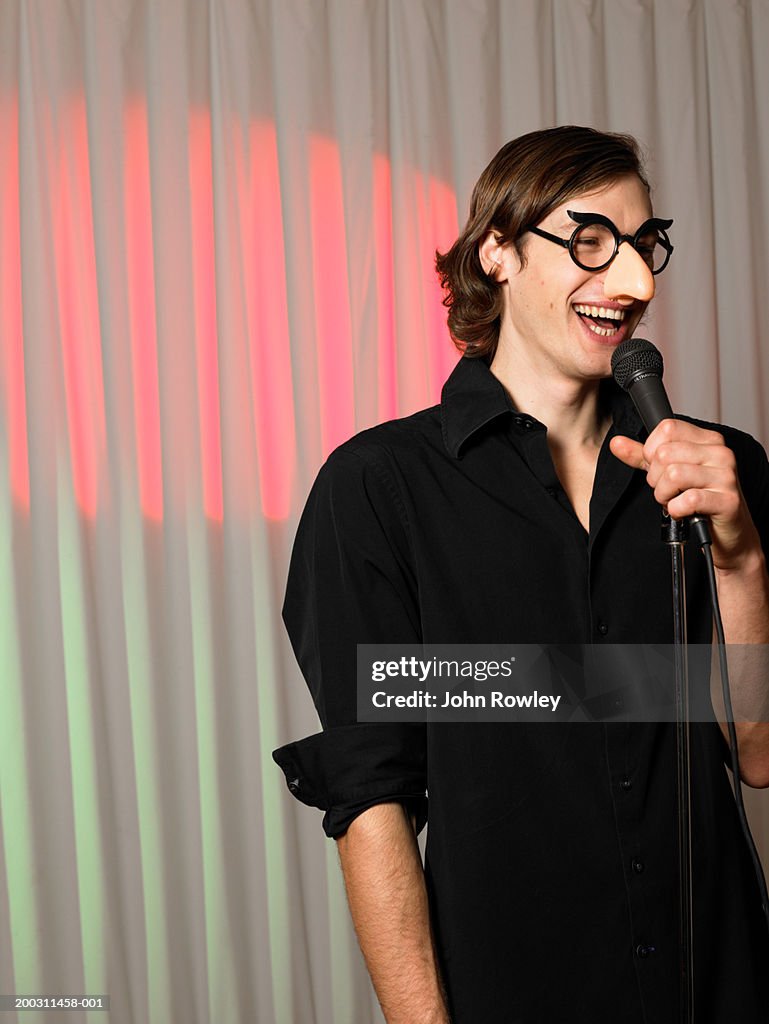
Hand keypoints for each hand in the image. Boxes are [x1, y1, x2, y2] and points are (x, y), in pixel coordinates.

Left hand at [610, 419, 762, 572]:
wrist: (727, 533)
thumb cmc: (699, 500)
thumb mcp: (667, 473)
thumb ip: (642, 457)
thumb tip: (616, 443)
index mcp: (707, 440)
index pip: (667, 428)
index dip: (651, 451)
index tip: (658, 468)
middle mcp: (720, 453)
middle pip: (665, 454)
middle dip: (655, 478)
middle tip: (667, 490)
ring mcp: (726, 476)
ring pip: (673, 475)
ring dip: (664, 495)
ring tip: (674, 501)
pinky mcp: (728, 500)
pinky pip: (688, 499)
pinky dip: (676, 509)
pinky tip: (683, 511)